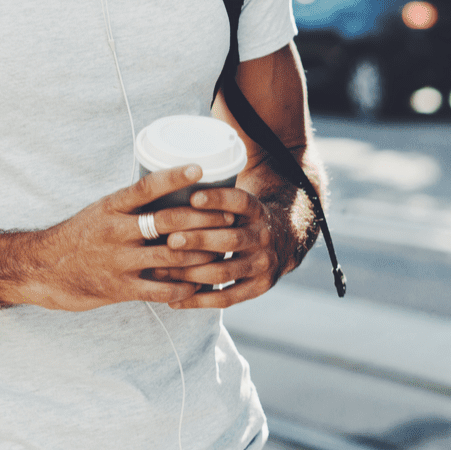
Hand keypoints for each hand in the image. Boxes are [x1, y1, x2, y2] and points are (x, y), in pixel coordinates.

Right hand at [17, 165, 236, 311]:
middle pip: (168, 221)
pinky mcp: (121, 288)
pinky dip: (186, 285)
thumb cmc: (80, 235)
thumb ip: (132, 205)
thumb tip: (171, 189)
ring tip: (225, 249)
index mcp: (111, 207)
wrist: (45, 269)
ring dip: (202, 253)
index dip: (174, 177)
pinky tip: (202, 283)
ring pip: (172, 255)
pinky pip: (162, 288)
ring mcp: (120, 261)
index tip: (200, 167)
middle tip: (230, 217)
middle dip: (203, 219)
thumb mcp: (101, 211)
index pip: (146, 186)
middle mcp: (117, 231)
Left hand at [154, 186, 283, 309]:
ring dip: (191, 271)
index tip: (194, 195)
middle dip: (197, 240)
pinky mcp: (257, 288)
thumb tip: (176, 149)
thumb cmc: (246, 213)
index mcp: (258, 209)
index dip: (218, 199)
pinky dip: (199, 300)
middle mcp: (263, 237)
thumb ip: (215, 183)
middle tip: (169, 238)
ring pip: (224, 271)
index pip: (240, 201)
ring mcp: (262, 265)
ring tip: (162, 269)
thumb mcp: (240, 194)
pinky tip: (174, 299)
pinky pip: (226, 298)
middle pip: (229, 241)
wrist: (288, 238)